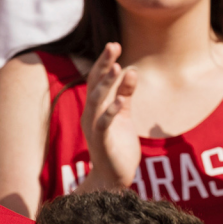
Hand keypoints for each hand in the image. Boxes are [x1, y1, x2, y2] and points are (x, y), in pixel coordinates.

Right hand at [80, 43, 139, 190]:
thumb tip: (131, 70)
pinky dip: (111, 111)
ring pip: (97, 102)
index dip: (104, 63)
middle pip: (94, 85)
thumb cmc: (117, 144)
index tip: (114, 45)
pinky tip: (120, 100)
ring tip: (117, 67)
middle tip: (113, 46)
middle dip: (104, 65)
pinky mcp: (103, 143)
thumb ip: (126, 93)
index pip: (97, 80)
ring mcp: (95, 129)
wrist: (113, 178)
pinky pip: (104, 124)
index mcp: (96, 108)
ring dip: (106, 84)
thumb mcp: (124, 114)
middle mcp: (91, 115)